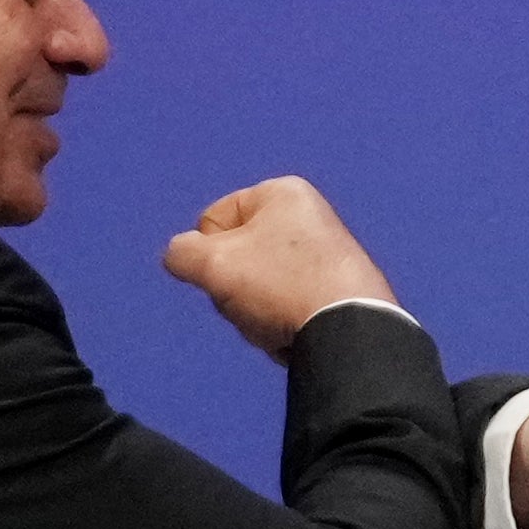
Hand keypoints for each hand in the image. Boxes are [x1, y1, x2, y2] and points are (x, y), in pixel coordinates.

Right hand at [163, 178, 398, 357]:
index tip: (226, 276)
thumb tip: (180, 257)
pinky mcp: (344, 292)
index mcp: (282, 192)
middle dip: (235, 287)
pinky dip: (285, 322)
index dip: (207, 254)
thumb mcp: (213, 264)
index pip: (213, 220)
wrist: (349, 333)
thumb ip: (182, 254)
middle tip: (252, 304)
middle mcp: (311, 215)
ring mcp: (332, 255)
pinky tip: (295, 336)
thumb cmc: (280, 286)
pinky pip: (292, 306)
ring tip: (276, 323)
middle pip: (240, 255)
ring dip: (257, 311)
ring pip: (262, 286)